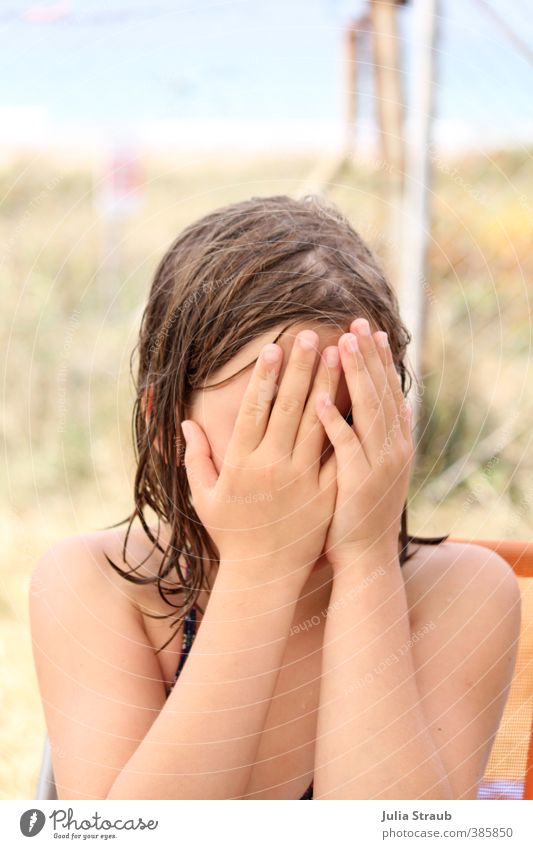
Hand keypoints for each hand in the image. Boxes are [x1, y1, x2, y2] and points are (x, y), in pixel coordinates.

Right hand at [180, 329, 340, 589]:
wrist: (265, 576)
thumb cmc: (231, 534)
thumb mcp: (204, 497)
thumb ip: (194, 458)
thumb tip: (184, 423)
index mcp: (242, 463)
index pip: (255, 408)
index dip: (265, 376)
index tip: (274, 347)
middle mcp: (273, 467)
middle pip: (288, 407)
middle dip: (300, 368)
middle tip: (310, 335)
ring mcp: (302, 480)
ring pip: (317, 423)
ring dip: (327, 386)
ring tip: (336, 354)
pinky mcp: (326, 493)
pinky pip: (338, 454)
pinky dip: (346, 424)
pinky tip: (355, 398)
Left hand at [315, 318, 413, 569]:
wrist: (366, 557)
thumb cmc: (363, 511)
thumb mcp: (381, 469)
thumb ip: (384, 436)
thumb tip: (397, 405)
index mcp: (396, 443)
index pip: (389, 391)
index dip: (381, 361)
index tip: (371, 331)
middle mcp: (392, 449)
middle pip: (380, 393)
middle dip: (369, 356)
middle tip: (358, 322)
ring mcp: (377, 466)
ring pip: (366, 412)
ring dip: (354, 376)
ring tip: (340, 345)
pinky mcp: (356, 483)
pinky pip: (343, 447)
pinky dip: (333, 422)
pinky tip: (318, 400)